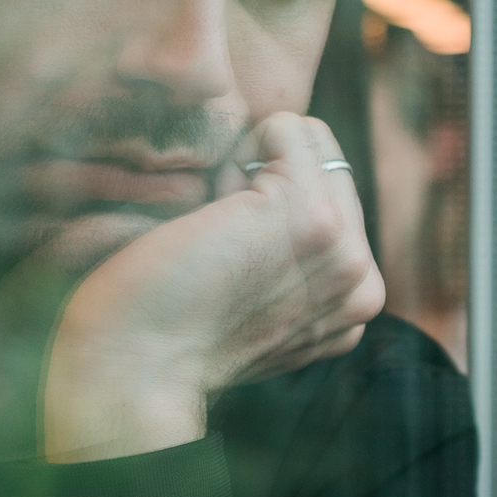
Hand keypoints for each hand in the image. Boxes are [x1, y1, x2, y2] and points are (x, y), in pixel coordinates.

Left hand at [39, 113, 383, 461]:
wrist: (132, 369)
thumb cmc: (166, 329)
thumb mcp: (258, 304)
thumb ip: (294, 265)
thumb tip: (277, 196)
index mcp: (356, 305)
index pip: (338, 200)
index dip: (273, 204)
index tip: (231, 259)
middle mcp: (364, 282)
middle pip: (329, 164)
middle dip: (266, 181)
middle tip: (220, 245)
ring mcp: (344, 248)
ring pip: (309, 140)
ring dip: (249, 170)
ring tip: (217, 234)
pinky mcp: (311, 213)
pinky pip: (285, 127)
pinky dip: (237, 151)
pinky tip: (211, 213)